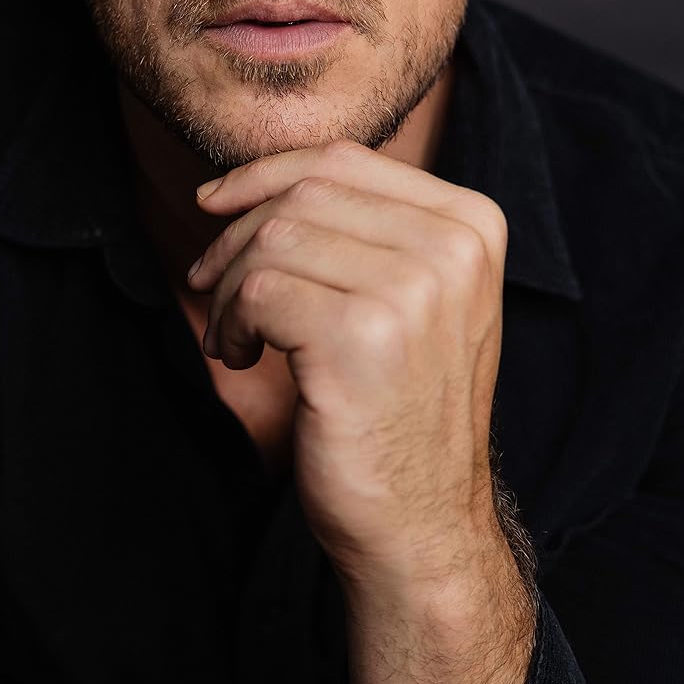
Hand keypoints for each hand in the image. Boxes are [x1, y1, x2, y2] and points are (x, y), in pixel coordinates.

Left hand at [187, 139, 508, 589]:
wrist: (421, 523)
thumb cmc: (400, 408)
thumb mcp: (410, 297)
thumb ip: (364, 228)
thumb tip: (256, 179)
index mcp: (471, 224)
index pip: (344, 160)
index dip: (264, 174)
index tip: (216, 204)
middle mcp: (453, 246)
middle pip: (303, 194)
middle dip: (237, 236)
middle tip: (212, 287)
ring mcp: (414, 289)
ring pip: (273, 239)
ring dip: (230, 288)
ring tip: (237, 337)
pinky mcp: (363, 336)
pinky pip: (259, 291)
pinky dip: (232, 323)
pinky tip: (244, 358)